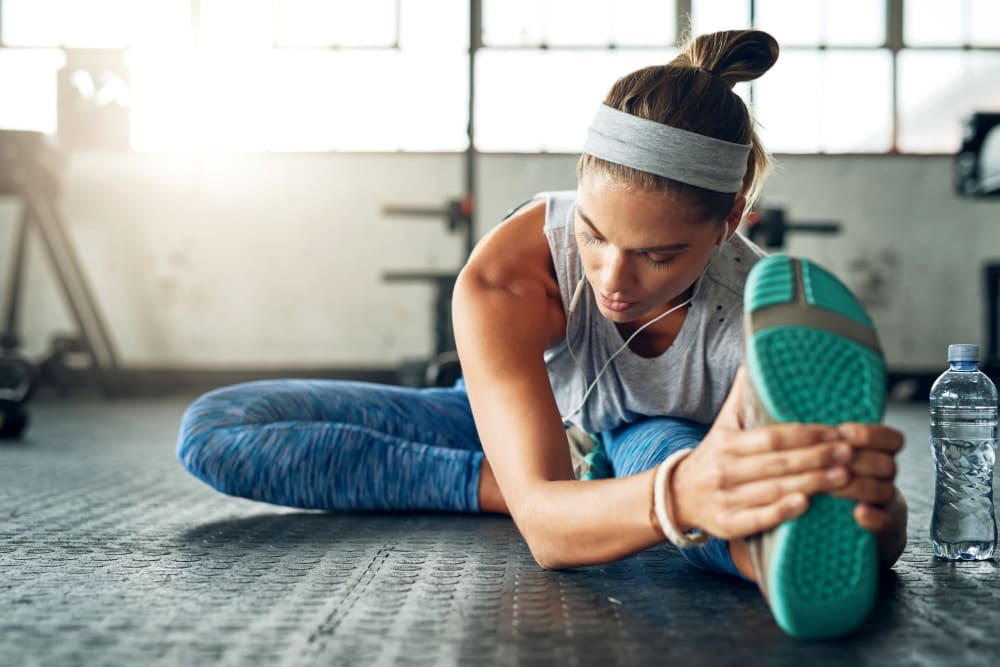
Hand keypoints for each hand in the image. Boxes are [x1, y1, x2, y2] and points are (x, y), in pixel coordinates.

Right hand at [668, 368, 904, 539]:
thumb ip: (742, 397)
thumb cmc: (712, 457)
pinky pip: (759, 519)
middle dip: (817, 458)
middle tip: (849, 453)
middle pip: (777, 463)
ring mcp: (726, 499)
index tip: (834, 431)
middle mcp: (725, 470)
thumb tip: (756, 360)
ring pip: (774, 490)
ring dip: (811, 484)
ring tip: (844, 477)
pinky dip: (782, 512)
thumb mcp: (723, 425)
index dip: (805, 434)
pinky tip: (807, 505)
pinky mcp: (728, 525)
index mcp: (727, 443)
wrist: (677, 496)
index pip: (771, 437)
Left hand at [828, 422, 903, 532]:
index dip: (869, 434)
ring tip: (830, 488)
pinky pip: (886, 522)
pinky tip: (858, 512)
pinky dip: (872, 517)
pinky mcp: (884, 531)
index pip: (890, 439)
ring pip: (885, 490)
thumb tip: (797, 426)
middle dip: (857, 461)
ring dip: (857, 487)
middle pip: (886, 463)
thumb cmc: (826, 488)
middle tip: (831, 463)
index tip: (843, 433)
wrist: (840, 531)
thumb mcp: (826, 463)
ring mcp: (886, 505)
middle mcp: (884, 479)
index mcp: (874, 456)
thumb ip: (821, 446)